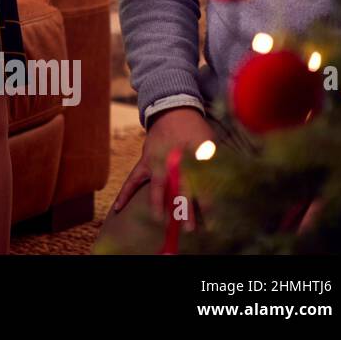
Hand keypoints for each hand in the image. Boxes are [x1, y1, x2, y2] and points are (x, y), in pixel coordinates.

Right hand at [112, 107, 213, 224]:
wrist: (173, 111)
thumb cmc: (195, 130)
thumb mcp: (210, 144)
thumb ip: (212, 164)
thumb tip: (222, 187)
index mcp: (190, 158)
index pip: (201, 185)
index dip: (206, 203)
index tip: (211, 220)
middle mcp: (172, 162)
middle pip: (178, 190)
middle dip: (184, 210)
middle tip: (189, 228)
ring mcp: (156, 162)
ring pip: (156, 187)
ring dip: (158, 205)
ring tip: (160, 221)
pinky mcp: (145, 162)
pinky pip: (132, 179)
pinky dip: (124, 193)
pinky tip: (118, 208)